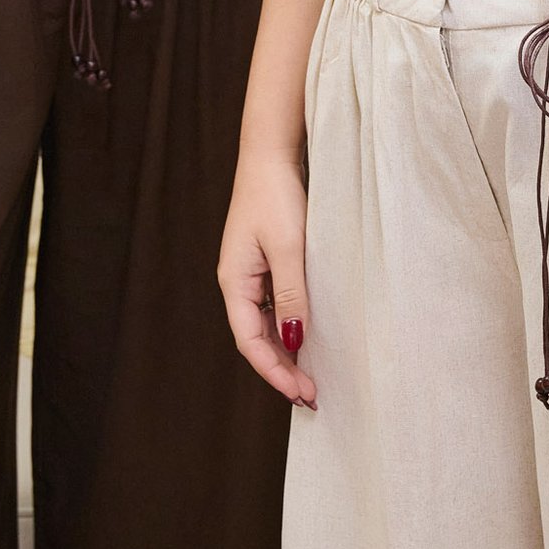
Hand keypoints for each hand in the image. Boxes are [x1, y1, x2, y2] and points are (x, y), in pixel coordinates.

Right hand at [218, 151, 316, 408]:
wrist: (271, 153)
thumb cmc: (276, 195)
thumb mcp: (288, 248)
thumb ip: (291, 296)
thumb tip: (294, 342)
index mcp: (234, 282)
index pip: (250, 342)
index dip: (275, 372)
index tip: (302, 393)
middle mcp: (239, 282)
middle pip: (256, 338)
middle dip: (282, 368)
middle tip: (313, 394)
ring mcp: (252, 272)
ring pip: (266, 324)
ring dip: (287, 350)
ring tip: (313, 375)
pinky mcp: (267, 261)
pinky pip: (275, 304)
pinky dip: (290, 325)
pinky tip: (310, 335)